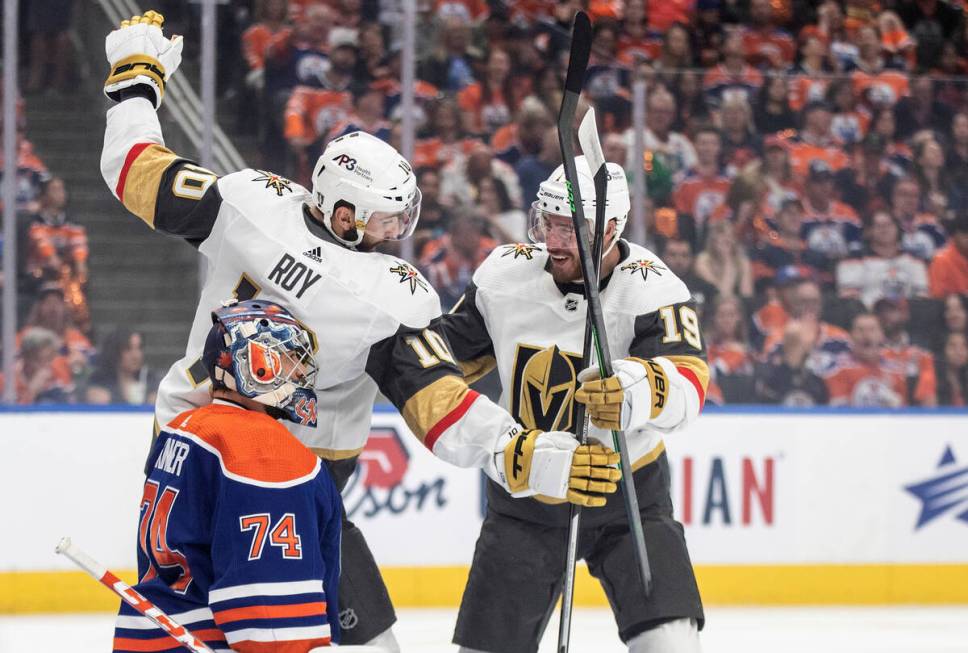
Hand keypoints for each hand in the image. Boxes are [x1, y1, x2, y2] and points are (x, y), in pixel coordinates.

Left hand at [104, 10, 182, 108]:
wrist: (138, 75)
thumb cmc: (159, 67)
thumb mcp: (173, 58)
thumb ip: (177, 45)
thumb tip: (177, 37)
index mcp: (153, 30)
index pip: (154, 19)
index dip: (156, 19)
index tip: (157, 21)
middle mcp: (138, 28)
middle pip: (140, 20)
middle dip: (144, 22)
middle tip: (146, 27)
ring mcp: (125, 33)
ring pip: (128, 24)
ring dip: (131, 26)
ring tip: (134, 33)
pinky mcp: (114, 40)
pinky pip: (117, 33)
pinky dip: (121, 36)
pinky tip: (125, 42)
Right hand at [497, 428, 619, 506]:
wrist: (522, 460)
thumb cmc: (542, 448)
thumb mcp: (559, 439)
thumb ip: (576, 443)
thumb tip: (594, 445)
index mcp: (570, 451)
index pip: (593, 453)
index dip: (606, 455)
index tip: (616, 457)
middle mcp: (569, 465)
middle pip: (593, 468)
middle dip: (608, 471)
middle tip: (618, 473)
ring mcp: (565, 478)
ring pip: (589, 483)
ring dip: (603, 486)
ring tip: (613, 486)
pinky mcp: (560, 490)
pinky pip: (578, 496)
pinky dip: (591, 500)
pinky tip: (601, 500)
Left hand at [575, 358, 668, 430]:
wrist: (655, 390)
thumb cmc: (632, 377)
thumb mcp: (619, 367)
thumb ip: (598, 370)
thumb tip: (581, 377)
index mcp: (625, 381)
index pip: (604, 385)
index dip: (591, 386)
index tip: (583, 386)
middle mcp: (627, 397)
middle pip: (603, 400)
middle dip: (588, 398)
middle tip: (579, 396)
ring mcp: (628, 410)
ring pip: (604, 412)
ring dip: (592, 409)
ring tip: (587, 405)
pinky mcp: (627, 421)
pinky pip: (609, 424)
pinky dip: (598, 421)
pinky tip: (593, 416)